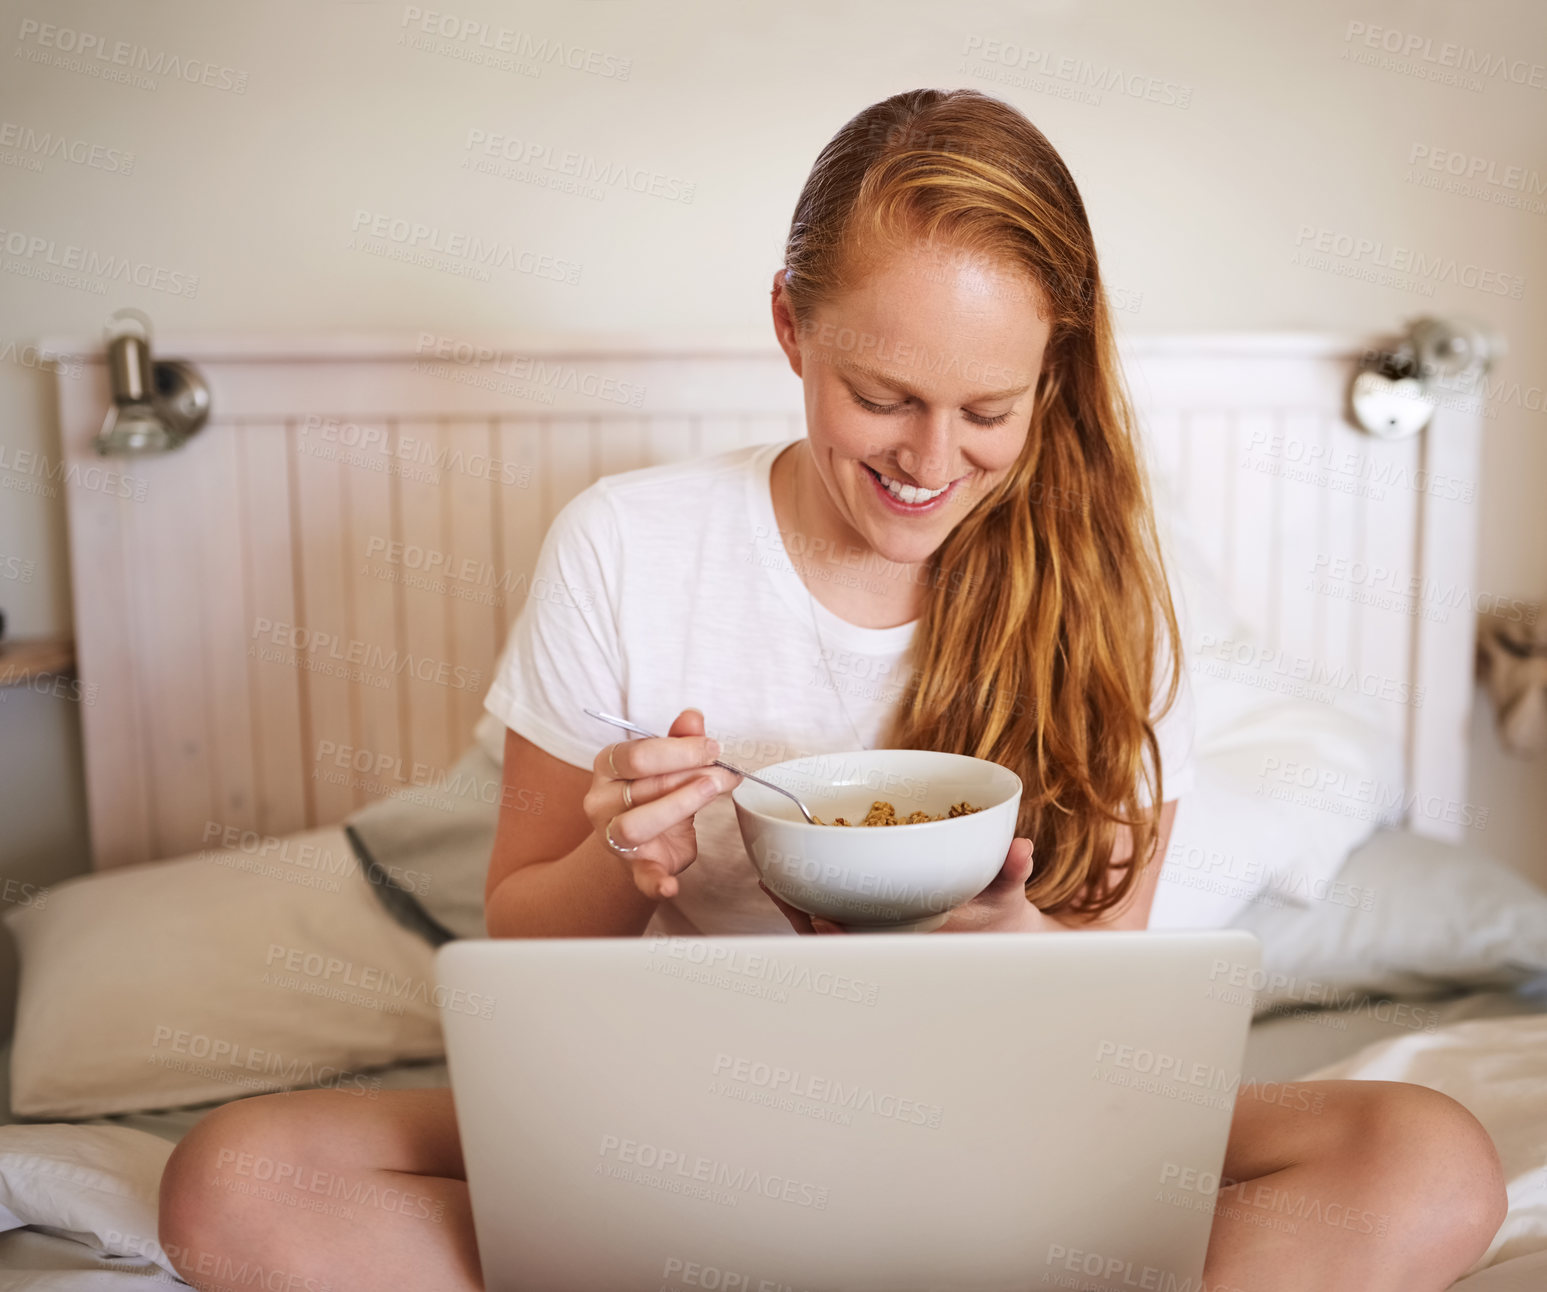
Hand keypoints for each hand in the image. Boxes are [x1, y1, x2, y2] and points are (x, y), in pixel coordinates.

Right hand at [583, 707, 740, 900]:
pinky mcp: (633, 868)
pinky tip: (671, 886)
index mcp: (608, 767)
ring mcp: (613, 837)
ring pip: (635, 825)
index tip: (713, 748)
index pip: (637, 754)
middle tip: (724, 772)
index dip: (679, 749)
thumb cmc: (654, 793)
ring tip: (711, 793)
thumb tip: (693, 717)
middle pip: (643, 785)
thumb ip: (679, 741)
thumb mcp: (665, 764)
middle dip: (689, 775)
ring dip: (678, 806)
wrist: (640, 842)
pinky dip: (655, 883)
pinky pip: (641, 877)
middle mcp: (602, 801)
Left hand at [760, 837, 1053, 933]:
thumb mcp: (1009, 897)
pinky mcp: (875, 919)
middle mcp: (890, 939)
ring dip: (800, 906)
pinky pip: (836, 911)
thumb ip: (1012, 873)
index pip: (868, 943)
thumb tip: (1022, 849)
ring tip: (771, 878)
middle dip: (804, 916)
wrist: (1003, 936)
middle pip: (833, 937)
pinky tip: (789, 878)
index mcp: (914, 941)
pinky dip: (811, 898)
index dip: (840, 935)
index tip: (819, 919)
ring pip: (827, 927)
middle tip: (775, 887)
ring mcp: (879, 932)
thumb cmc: (1001, 921)